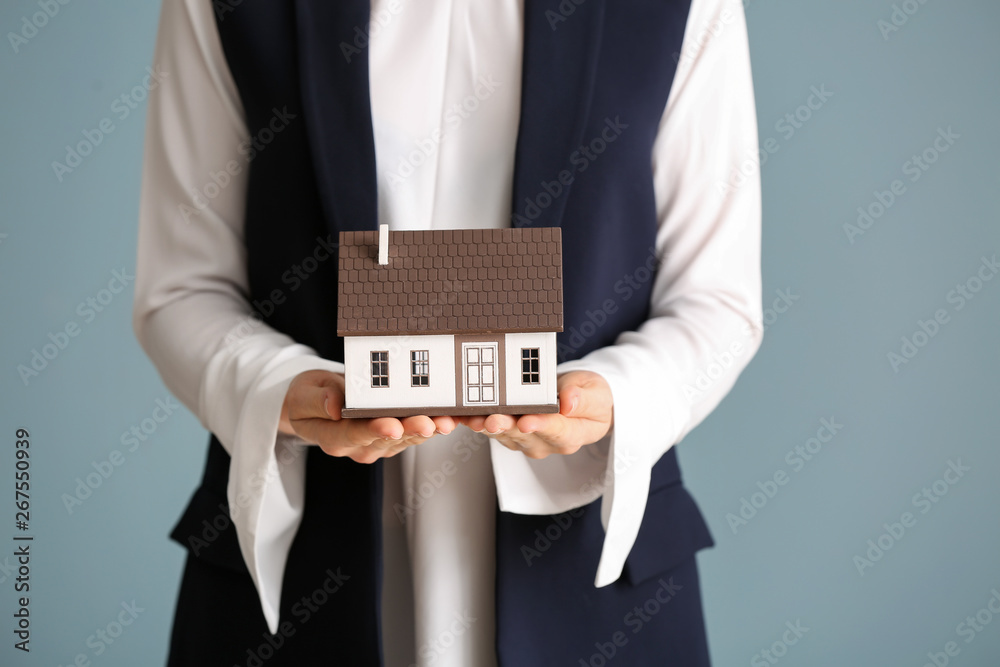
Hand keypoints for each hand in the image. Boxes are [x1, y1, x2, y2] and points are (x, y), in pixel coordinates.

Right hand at [279, 370, 456, 463]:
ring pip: (408, 438)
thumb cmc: (308, 397)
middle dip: (411, 430)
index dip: (375, 430)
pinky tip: (452, 418)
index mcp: (333, 437)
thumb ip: (317, 400)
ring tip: (448, 420)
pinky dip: (435, 424)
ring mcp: (378, 445)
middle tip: (430, 423)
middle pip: (388, 439)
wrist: (316, 405)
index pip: (354, 434)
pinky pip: (416, 432)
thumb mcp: (302, 393)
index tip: (392, 426)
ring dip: (430, 429)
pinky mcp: (395, 439)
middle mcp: (358, 447)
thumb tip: (334, 406)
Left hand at [458, 371, 612, 459]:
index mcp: (572, 435)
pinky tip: (464, 414)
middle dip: (506, 426)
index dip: (540, 425)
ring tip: (473, 418)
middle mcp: (546, 443)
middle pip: (523, 435)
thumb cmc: (591, 396)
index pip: (556, 431)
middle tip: (492, 420)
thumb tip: (569, 403)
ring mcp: (526, 441)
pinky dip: (477, 421)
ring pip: (503, 434)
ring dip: (486, 426)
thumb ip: (584, 399)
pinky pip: (491, 429)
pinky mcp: (510, 435)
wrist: (581, 403)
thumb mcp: (597, 393)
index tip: (527, 421)